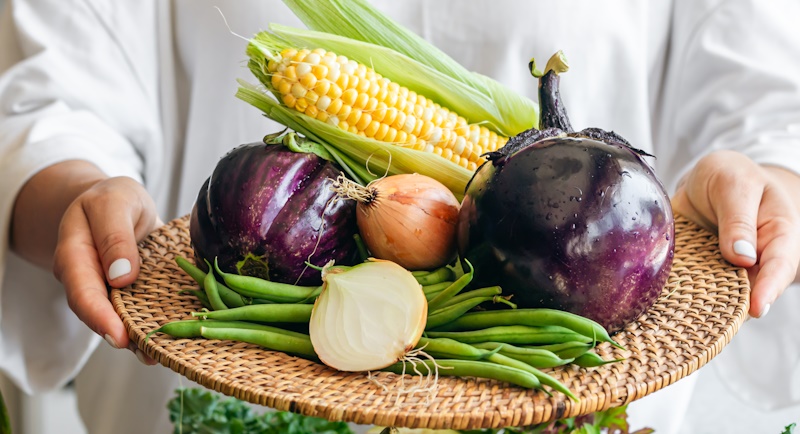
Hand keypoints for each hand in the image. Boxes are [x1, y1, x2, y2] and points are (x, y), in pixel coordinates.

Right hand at [52, 176, 161, 363]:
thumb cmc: (114, 199)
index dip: (98, 315)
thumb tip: (121, 275)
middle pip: (99, 313)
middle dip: (121, 335)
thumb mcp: (115, 202)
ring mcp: (108, 290)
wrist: (119, 203)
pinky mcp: (131, 294)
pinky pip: (139, 312)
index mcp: (74, 254)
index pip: (81, 290)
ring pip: (119, 318)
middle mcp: (88, 279)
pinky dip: (153, 326)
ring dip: (139, 338)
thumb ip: (114, 235)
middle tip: (146, 353)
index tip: (118, 335)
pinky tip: (170, 342)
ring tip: (160, 354)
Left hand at [671, 150, 799, 317]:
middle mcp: (754, 258)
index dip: (769, 288)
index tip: (757, 309)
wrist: (706, 179)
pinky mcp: (700, 271)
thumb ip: (738, 218)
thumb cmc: (730, 176)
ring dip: (707, 308)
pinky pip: (693, 289)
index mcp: (776, 234)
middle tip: (717, 324)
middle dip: (736, 308)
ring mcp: (726, 268)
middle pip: (752, 290)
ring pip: (721, 296)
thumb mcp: (735, 184)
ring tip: (689, 322)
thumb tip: (743, 257)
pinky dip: (683, 298)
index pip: (779, 265)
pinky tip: (667, 308)